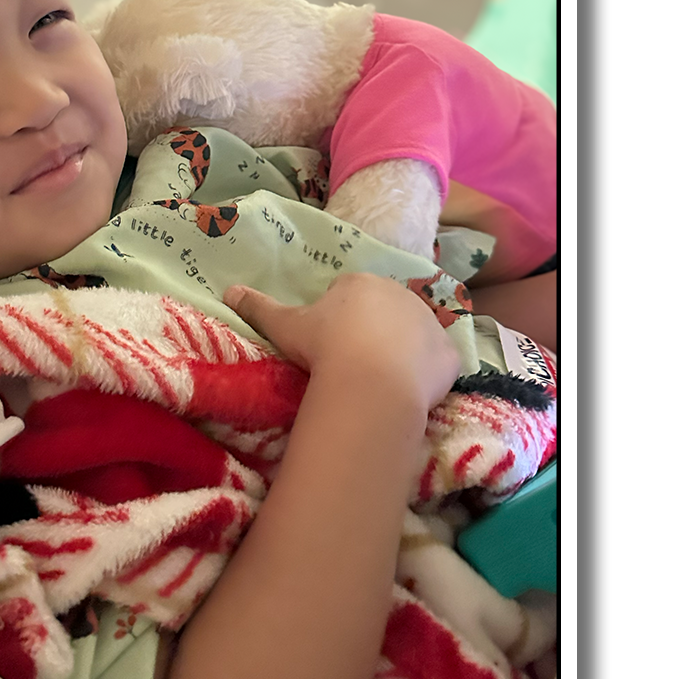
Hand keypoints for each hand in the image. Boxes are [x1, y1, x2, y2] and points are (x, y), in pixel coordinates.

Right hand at [224, 272, 460, 416]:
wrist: (370, 382)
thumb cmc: (324, 347)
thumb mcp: (283, 325)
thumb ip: (258, 307)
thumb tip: (229, 290)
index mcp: (360, 283)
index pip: (349, 295)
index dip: (337, 321)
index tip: (328, 345)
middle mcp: (401, 295)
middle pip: (385, 313)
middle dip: (372, 333)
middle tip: (352, 365)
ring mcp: (430, 325)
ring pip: (414, 337)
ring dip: (401, 353)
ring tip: (379, 383)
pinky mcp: (450, 357)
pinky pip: (438, 365)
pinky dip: (427, 377)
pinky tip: (408, 395)